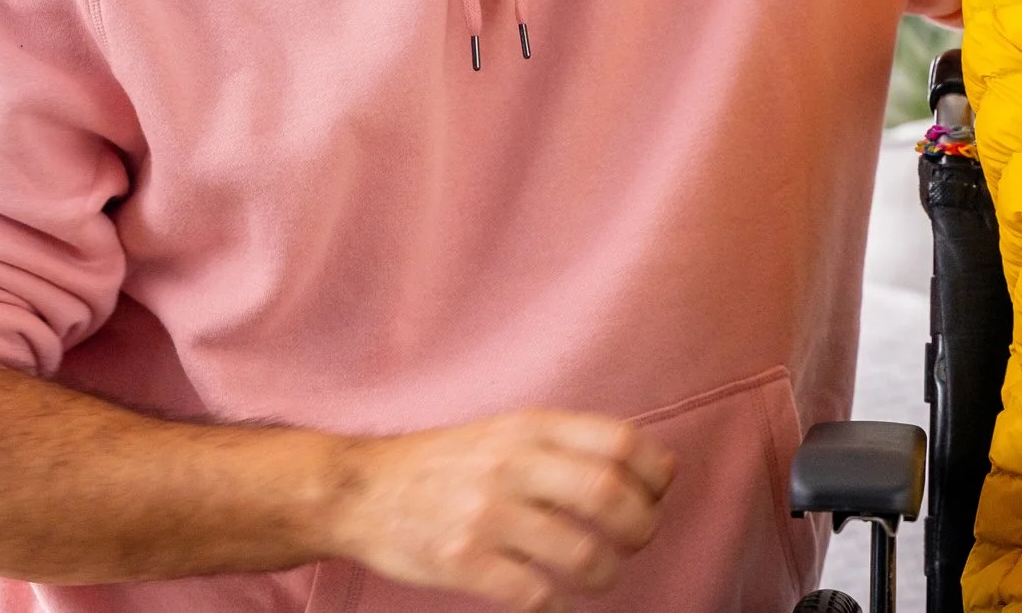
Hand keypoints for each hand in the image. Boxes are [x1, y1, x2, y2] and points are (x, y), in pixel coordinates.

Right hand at [324, 410, 674, 610]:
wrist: (362, 490)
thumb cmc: (449, 463)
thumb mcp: (508, 431)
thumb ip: (572, 444)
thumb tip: (659, 468)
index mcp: (531, 427)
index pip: (621, 442)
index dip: (654, 474)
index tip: (655, 495)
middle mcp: (513, 464)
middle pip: (610, 495)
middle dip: (641, 528)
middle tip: (636, 541)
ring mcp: (486, 513)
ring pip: (582, 553)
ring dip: (606, 574)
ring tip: (598, 576)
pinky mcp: (462, 560)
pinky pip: (534, 595)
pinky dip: (558, 606)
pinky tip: (555, 602)